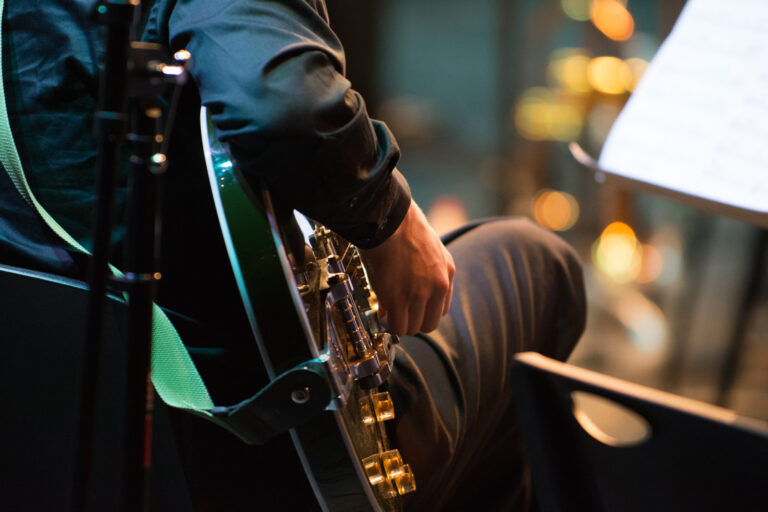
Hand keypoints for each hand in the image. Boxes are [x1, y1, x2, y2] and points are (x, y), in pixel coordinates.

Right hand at [359, 200, 454, 334]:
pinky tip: (383, 316)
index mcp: (447, 271)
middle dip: (413, 321)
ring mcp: (419, 294)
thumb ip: (421, 274)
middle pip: (430, 323)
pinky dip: (389, 325)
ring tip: (388, 314)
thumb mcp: (425, 249)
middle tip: (399, 314)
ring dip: (399, 323)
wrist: (388, 218)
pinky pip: (397, 326)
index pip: (441, 308)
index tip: (412, 308)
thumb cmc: (400, 226)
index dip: (423, 311)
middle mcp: (438, 285)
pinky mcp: (399, 299)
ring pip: (413, 327)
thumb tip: (407, 292)